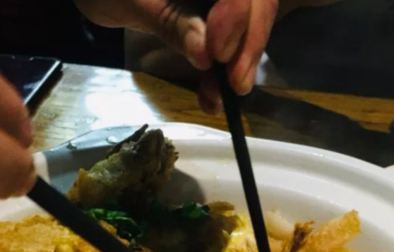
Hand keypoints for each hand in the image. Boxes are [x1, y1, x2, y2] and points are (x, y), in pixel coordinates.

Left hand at [75, 0, 277, 111]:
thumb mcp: (137, 2)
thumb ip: (173, 23)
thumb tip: (206, 55)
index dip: (239, 17)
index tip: (219, 54)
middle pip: (257, 6)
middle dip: (247, 47)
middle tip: (235, 86)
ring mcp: (220, 2)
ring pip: (247, 29)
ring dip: (234, 68)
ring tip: (216, 99)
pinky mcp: (214, 21)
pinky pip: (228, 47)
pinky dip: (219, 74)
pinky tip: (209, 99)